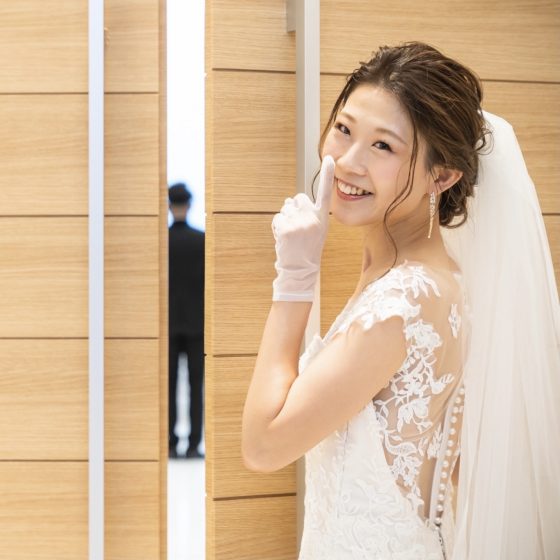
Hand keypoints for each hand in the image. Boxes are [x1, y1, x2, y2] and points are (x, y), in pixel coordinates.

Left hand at [271, 155, 334, 300]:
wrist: (301, 270)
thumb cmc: (308, 250)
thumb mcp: (316, 230)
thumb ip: (308, 214)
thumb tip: (290, 201)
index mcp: (323, 218)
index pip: (326, 193)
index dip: (327, 175)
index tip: (329, 158)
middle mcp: (313, 218)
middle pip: (297, 198)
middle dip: (294, 208)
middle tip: (298, 229)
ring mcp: (300, 222)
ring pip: (285, 209)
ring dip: (285, 219)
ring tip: (292, 236)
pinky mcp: (287, 227)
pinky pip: (278, 218)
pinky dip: (278, 227)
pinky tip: (285, 239)